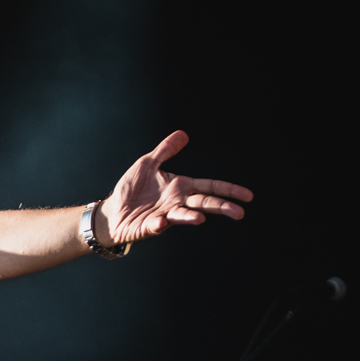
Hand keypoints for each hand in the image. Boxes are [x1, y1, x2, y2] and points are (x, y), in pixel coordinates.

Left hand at [97, 131, 252, 244]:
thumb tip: (183, 134)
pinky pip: (156, 225)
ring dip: (190, 217)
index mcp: (181, 187)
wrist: (112, 210)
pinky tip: (161, 221)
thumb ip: (166, 150)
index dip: (229, 190)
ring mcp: (165, 216)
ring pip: (182, 216)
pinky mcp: (149, 226)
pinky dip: (159, 224)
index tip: (248, 196)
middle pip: (204, 203)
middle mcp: (177, 202)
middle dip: (222, 207)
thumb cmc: (131, 188)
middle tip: (239, 213)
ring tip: (199, 219)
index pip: (210, 187)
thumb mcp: (148, 164)